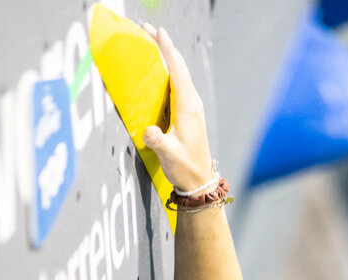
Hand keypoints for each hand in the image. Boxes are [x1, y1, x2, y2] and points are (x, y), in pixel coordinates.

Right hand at [140, 25, 214, 192]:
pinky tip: (160, 71)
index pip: (177, 72)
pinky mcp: (188, 114)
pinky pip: (178, 86)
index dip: (167, 51)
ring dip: (166, 58)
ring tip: (152, 44)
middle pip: (178, 68)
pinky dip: (168, 72)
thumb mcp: (169, 156)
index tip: (158, 33)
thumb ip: (158, 142)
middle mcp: (191, 104)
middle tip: (148, 30)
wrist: (199, 182)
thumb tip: (148, 132)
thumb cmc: (185, 168)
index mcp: (187, 108)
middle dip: (164, 47)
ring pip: (179, 75)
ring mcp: (191, 108)